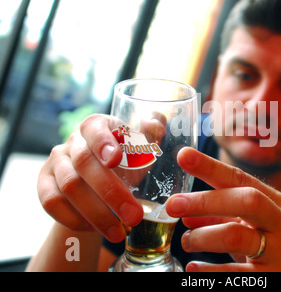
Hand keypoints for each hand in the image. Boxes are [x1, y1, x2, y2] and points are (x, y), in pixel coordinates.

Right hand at [37, 114, 164, 242]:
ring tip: (118, 232)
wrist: (98, 182)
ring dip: (96, 213)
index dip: (104, 143)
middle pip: (85, 163)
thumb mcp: (142, 147)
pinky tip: (94, 229)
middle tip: (134, 216)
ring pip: (69, 186)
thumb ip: (152, 132)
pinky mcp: (44, 183)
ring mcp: (56, 162)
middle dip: (111, 192)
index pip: (95, 129)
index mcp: (97, 125)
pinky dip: (74, 218)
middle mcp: (73, 141)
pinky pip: (52, 203)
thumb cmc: (126, 160)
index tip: (116, 160)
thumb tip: (157, 126)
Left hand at [166, 147, 280, 271]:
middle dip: (206, 201)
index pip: (240, 178)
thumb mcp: (247, 227)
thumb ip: (220, 217)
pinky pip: (235, 272)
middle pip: (246, 200)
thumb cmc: (267, 251)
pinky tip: (193, 268)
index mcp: (276, 202)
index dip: (210, 166)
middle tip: (173, 205)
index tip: (184, 156)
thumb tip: (185, 213)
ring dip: (203, 237)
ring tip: (186, 241)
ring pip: (237, 236)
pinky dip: (209, 270)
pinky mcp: (273, 278)